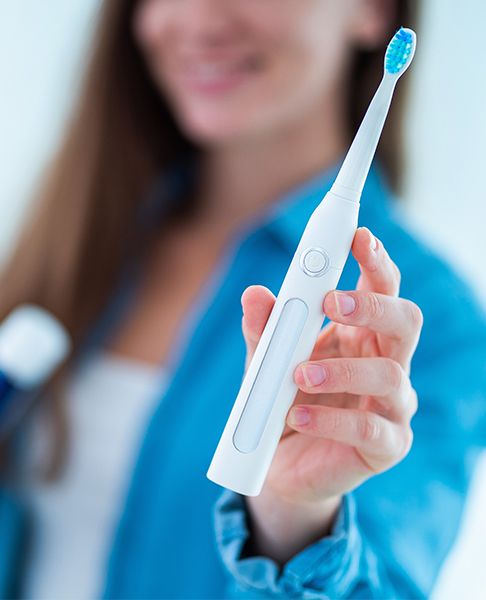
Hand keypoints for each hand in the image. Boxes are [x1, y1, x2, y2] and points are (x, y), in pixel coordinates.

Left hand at [240, 227, 422, 563]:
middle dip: (374, 304)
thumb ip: (264, 330)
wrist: (281, 467)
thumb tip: (255, 294)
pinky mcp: (386, 446)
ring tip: (298, 375)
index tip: (357, 236)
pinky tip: (298, 416)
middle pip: (405, 320)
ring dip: (341, 370)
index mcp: (360, 333)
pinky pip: (370, 429)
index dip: (375, 260)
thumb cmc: (283, 401)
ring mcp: (391, 405)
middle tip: (333, 302)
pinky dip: (331, 420)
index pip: (382, 288)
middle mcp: (384, 362)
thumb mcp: (267, 361)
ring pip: (391, 375)